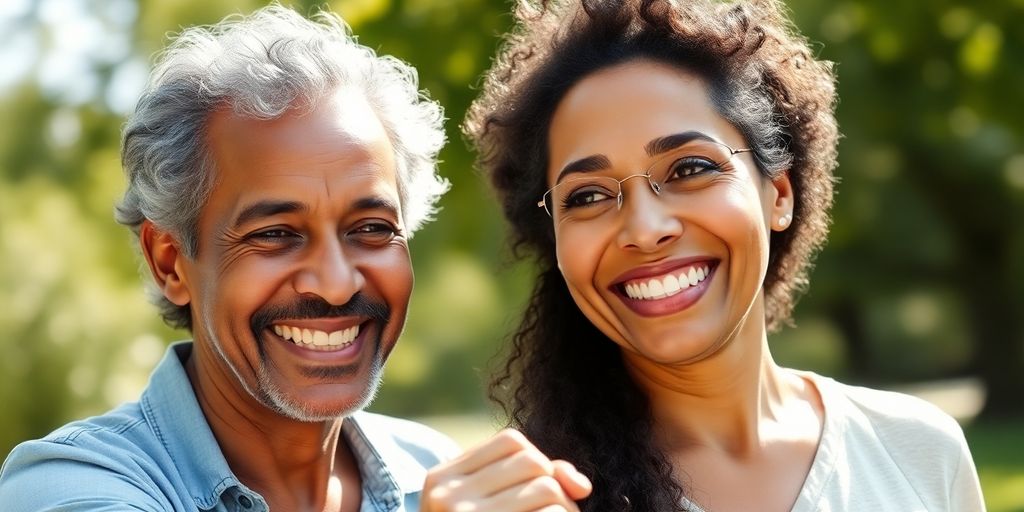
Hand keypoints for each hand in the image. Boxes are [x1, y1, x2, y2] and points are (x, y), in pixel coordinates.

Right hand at [421, 429, 591, 511]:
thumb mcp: (485, 506)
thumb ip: (529, 482)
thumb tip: (582, 485)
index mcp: (442, 478)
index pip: (511, 441)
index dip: (537, 461)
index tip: (537, 490)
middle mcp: (447, 495)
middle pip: (533, 462)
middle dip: (555, 487)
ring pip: (547, 489)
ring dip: (565, 509)